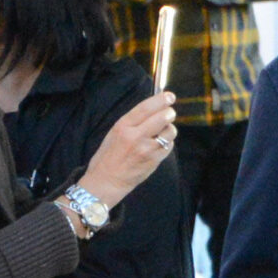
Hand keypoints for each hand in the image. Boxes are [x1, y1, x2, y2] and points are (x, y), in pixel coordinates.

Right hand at [78, 91, 175, 207]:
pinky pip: (169, 145)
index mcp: (122, 127)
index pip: (145, 108)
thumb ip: (133, 122)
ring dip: (169, 129)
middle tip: (169, 113)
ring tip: (161, 132)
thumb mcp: (114, 133)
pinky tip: (158, 145)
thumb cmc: (108, 156)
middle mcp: (136, 136)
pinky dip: (167, 143)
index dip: (160, 100)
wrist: (107, 181)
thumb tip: (152, 109)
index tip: (169, 96)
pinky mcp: (155, 160)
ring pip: (169, 131)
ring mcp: (147, 149)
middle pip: (163, 117)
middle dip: (169, 113)